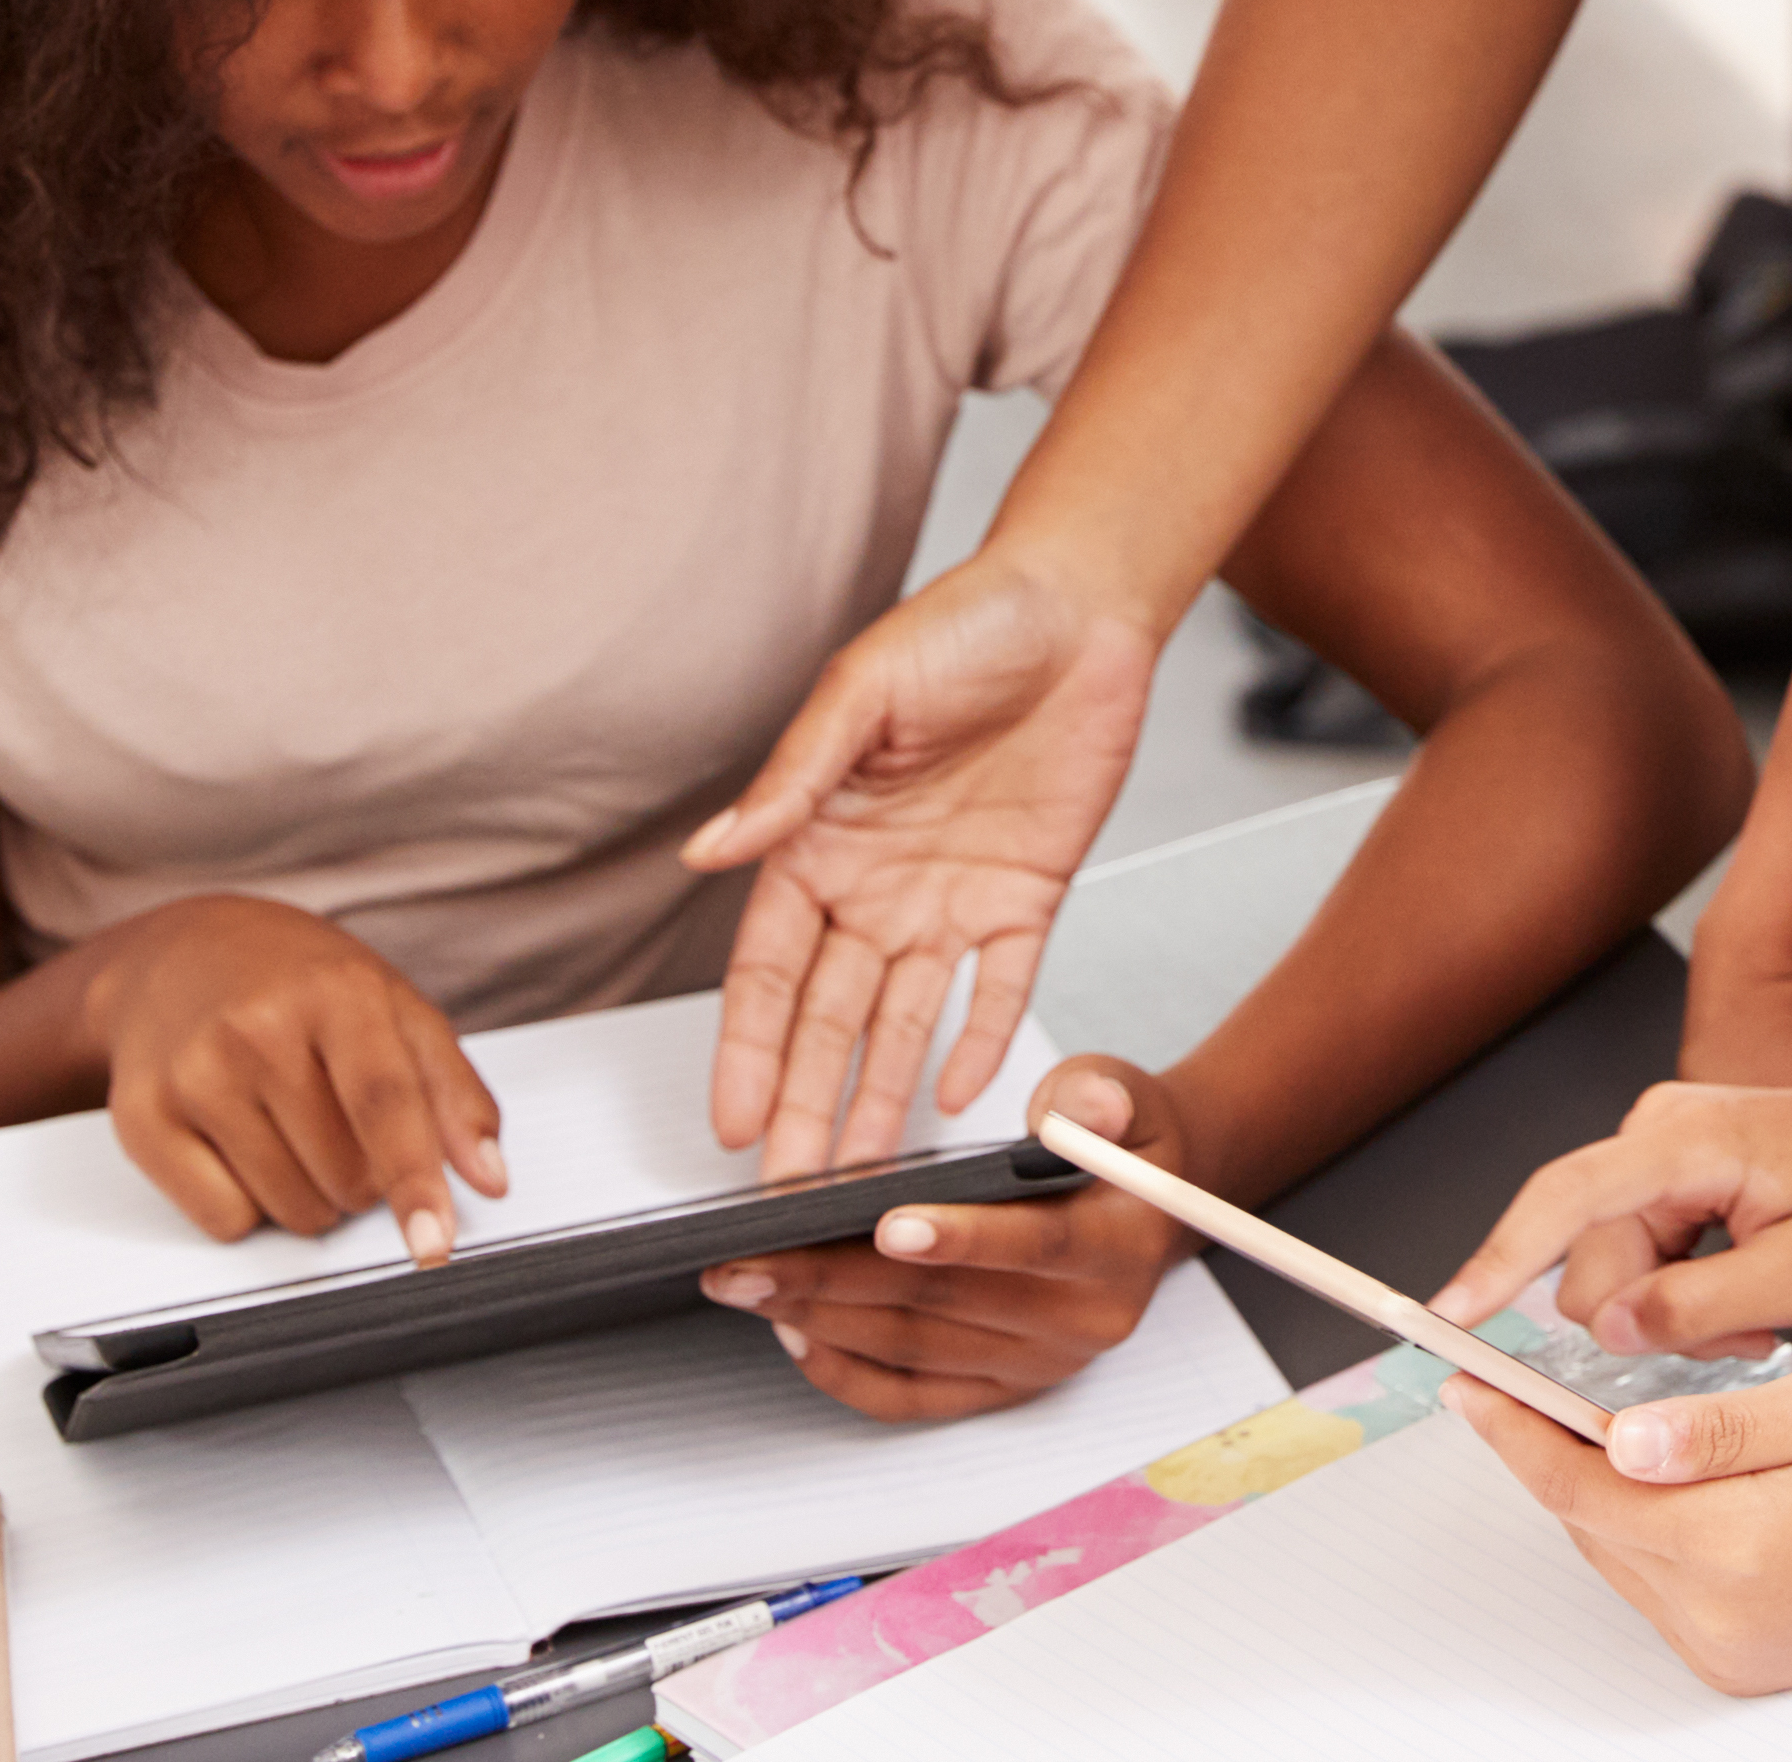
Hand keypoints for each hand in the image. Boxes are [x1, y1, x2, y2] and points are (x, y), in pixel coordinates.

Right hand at [78, 895, 507, 1254]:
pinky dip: (248, 1207)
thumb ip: (454, 1092)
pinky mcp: (142, 1118)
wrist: (178, 955)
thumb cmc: (298, 984)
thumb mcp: (395, 1008)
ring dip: (311, 1197)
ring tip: (293, 1129)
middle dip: (363, 1179)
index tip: (434, 1243)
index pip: (385, 1101)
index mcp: (337, 992)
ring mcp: (194, 1074)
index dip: (415, 1180)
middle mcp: (259, 1029)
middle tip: (341, 1123)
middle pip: (343, 1174)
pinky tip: (241, 1147)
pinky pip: (223, 1221)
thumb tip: (489, 1176)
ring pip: (287, 1209)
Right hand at [688, 548, 1169, 1171]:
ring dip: (877, 1096)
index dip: (746, 1049)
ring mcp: (950, 899)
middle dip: (802, 1103)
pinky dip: (983, 1038)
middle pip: (827, 1018)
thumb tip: (710, 851)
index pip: (768, 969)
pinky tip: (961, 1096)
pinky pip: (1000, 984)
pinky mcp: (1026, 895)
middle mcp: (876, 886)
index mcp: (818, 841)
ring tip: (854, 1173)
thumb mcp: (863, 691)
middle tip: (784, 1188)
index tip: (730, 1122)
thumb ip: (792, 782)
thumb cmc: (964, 624)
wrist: (1081, 602)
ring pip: (903, 1021)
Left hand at [703, 1054, 1196, 1421]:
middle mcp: (1081, 1321)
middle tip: (748, 1259)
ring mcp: (1038, 1364)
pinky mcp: (1002, 1388)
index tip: (883, 1224)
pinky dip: (848, 1370)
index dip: (960, 1237)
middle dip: (836, 1279)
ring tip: (748, 1285)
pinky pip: (913, 1396)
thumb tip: (1077, 1112)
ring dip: (822, 1319)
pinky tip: (796, 1332)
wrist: (1152, 1209)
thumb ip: (1097, 1096)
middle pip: (947, 1305)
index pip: (1036, 1246)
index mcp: (1118, 1248)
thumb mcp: (1128, 1097)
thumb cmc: (1123, 1143)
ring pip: (915, 1350)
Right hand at [1435, 1077, 1791, 1356]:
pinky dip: (1682, 1294)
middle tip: (1746, 1342)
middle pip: (1590, 1262)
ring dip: (1673, 1314)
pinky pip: (1639, 1256)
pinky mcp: (1672, 1173)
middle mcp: (1658, 1130)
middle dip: (1648, 1320)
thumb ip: (1697, 1306)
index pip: (1563, 1199)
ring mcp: (1662, 1148)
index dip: (1497, 1262)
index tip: (1444, 1318)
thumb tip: (1606, 1328)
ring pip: (1614, 1270)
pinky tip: (1747, 1301)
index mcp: (1688, 1138)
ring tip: (1760, 1317)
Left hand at [1453, 1360, 1791, 1696]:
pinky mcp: (1740, 1663)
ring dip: (1596, 1488)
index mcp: (1739, 1547)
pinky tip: (1659, 1476)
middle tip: (1515, 1382)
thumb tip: (1621, 1435)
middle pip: (1590, 1522)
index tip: (1469, 1379)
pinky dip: (1641, 1527)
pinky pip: (1657, 1586)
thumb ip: (1723, 1423)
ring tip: (1588, 1416)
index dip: (1515, 1428)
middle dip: (1549, 1449)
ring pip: (1618, 1554)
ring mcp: (1729, 1652)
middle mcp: (1720, 1617)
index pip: (1584, 1484)